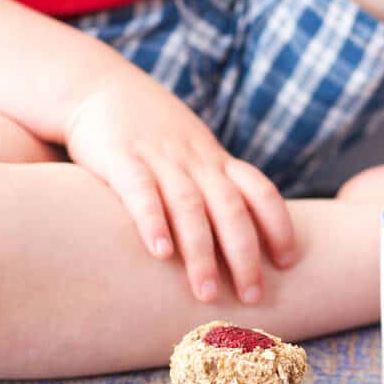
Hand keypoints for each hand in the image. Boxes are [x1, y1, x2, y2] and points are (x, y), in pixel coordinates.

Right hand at [65, 60, 296, 303]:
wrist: (96, 85)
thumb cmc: (148, 130)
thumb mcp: (191, 151)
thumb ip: (213, 186)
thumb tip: (240, 238)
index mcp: (214, 160)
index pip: (260, 191)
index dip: (278, 226)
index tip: (287, 263)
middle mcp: (194, 160)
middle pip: (230, 208)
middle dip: (244, 256)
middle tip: (251, 297)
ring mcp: (159, 157)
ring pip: (189, 207)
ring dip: (201, 253)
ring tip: (205, 293)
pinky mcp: (120, 157)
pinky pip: (140, 191)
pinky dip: (152, 221)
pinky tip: (160, 253)